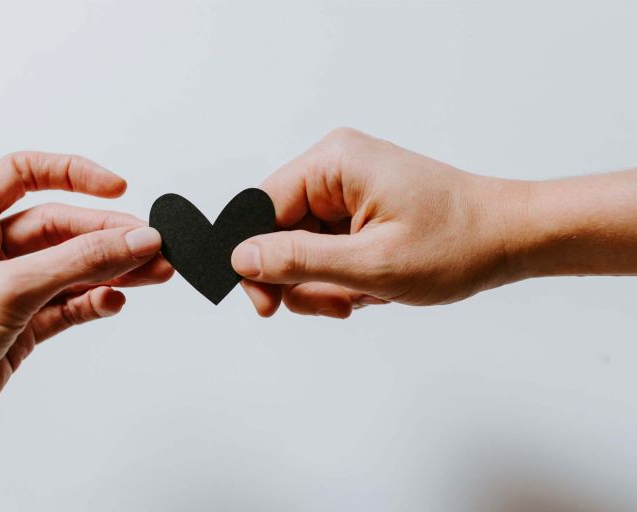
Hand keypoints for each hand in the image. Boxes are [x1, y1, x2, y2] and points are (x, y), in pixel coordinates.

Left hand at [0, 152, 172, 496]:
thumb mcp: (10, 290)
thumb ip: (79, 262)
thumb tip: (134, 238)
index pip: (24, 173)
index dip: (73, 174)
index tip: (116, 188)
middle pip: (61, 227)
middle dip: (109, 235)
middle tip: (151, 246)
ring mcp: (6, 292)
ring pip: (71, 268)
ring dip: (112, 270)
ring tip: (153, 273)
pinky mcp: (19, 328)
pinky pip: (67, 305)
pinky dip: (93, 302)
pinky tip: (112, 302)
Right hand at [231, 128, 636, 316]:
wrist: (512, 238)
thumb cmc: (458, 243)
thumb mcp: (371, 263)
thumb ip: (299, 260)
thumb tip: (241, 258)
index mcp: (333, 163)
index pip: (260, 208)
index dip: (255, 260)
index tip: (266, 305)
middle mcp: (336, 168)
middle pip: (279, 232)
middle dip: (303, 278)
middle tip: (338, 303)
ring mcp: (348, 189)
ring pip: (303, 248)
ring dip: (327, 283)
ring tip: (365, 294)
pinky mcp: (360, 209)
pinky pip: (327, 250)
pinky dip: (343, 277)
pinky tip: (373, 286)